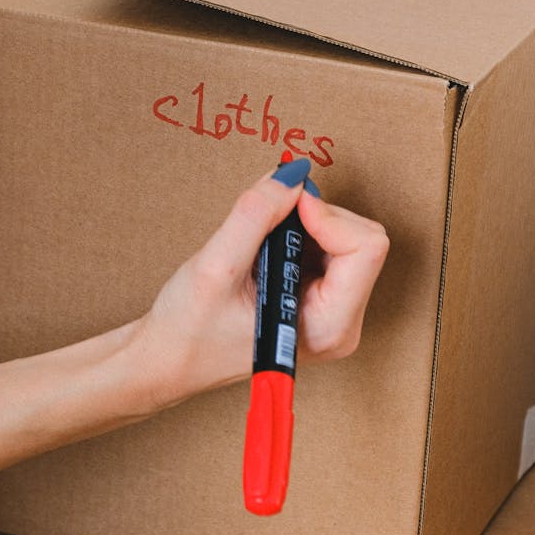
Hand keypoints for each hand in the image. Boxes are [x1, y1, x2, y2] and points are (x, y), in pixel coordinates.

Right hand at [130, 166, 388, 411]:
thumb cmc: (188, 329)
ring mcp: (335, 313)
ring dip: (305, 224)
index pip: (366, 247)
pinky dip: (300, 233)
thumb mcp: (215, 267)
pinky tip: (265, 250)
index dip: (325, 214)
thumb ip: (255, 216)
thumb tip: (291, 174)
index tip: (285, 204)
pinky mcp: (321, 301)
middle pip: (361, 239)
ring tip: (258, 244)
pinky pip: (331, 247)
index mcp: (329, 326)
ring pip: (347, 238)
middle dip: (315, 218)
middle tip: (266, 221)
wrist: (169, 360)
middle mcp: (342, 322)